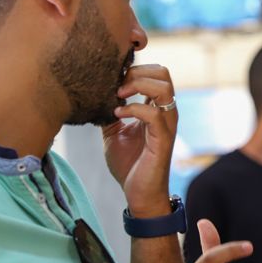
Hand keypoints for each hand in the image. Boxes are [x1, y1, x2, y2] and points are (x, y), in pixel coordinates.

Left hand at [102, 65, 176, 216]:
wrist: (138, 193)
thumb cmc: (129, 164)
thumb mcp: (113, 131)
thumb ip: (110, 112)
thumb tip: (95, 96)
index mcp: (156, 108)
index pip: (156, 73)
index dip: (135, 69)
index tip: (113, 80)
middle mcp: (166, 112)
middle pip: (163, 73)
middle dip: (137, 73)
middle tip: (117, 85)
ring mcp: (166, 124)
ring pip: (164, 88)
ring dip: (138, 85)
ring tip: (119, 95)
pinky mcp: (163, 138)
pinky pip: (154, 113)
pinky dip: (134, 108)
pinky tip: (118, 115)